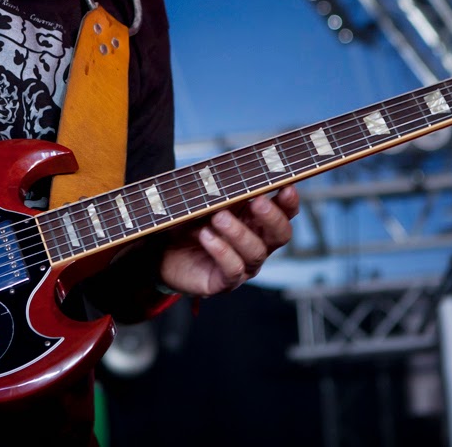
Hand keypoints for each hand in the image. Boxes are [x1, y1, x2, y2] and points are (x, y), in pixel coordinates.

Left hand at [157, 186, 298, 297]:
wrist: (163, 251)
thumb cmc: (190, 221)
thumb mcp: (205, 201)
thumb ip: (221, 188)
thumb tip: (228, 170)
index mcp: (257, 220)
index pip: (284, 213)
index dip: (289, 202)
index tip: (286, 187)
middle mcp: (256, 243)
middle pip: (281, 234)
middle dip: (272, 217)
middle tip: (257, 202)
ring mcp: (243, 264)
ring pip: (255, 252)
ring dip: (239, 232)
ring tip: (218, 217)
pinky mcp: (224, 281)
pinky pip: (233, 269)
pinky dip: (221, 251)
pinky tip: (206, 236)